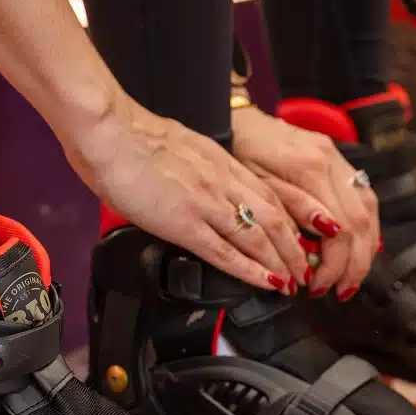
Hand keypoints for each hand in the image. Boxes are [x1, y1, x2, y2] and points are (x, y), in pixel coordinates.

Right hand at [65, 95, 320, 293]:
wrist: (110, 131)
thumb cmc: (132, 136)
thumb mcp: (178, 147)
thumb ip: (194, 168)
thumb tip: (194, 180)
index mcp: (221, 161)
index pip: (269, 194)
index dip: (289, 221)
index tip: (297, 239)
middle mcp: (222, 180)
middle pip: (275, 217)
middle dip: (295, 248)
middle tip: (304, 270)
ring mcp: (206, 202)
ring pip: (259, 236)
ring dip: (281, 263)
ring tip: (293, 284)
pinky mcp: (184, 222)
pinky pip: (226, 252)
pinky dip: (252, 271)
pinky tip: (266, 283)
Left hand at [230, 106, 380, 300]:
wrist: (237, 119)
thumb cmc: (239, 153)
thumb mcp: (256, 185)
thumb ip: (293, 207)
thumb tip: (328, 233)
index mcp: (310, 169)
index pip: (341, 228)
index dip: (335, 264)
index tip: (319, 286)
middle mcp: (331, 161)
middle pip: (362, 221)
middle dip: (354, 263)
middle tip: (340, 290)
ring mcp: (337, 157)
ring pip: (369, 208)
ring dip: (364, 247)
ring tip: (349, 275)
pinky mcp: (336, 157)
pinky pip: (362, 195)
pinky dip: (363, 226)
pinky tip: (355, 245)